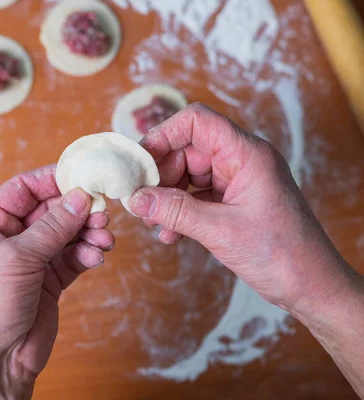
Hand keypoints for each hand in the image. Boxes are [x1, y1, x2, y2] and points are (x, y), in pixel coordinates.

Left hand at [0, 165, 113, 399]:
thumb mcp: (16, 258)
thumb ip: (52, 226)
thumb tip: (81, 196)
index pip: (23, 189)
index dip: (52, 180)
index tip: (82, 174)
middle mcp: (8, 239)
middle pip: (50, 210)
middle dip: (77, 210)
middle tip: (102, 211)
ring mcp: (30, 260)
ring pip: (66, 234)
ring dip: (87, 233)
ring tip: (104, 238)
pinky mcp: (48, 281)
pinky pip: (73, 258)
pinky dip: (86, 254)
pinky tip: (96, 256)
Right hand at [129, 103, 363, 394]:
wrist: (312, 287)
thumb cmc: (281, 254)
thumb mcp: (220, 230)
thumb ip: (175, 211)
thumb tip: (136, 198)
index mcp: (247, 154)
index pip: (198, 121)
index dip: (164, 134)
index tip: (141, 162)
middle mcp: (242, 161)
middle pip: (188, 150)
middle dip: (161, 175)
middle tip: (140, 201)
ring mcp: (238, 182)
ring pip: (189, 174)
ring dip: (167, 197)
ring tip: (151, 221)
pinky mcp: (234, 202)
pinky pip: (197, 196)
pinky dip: (180, 211)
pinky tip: (169, 234)